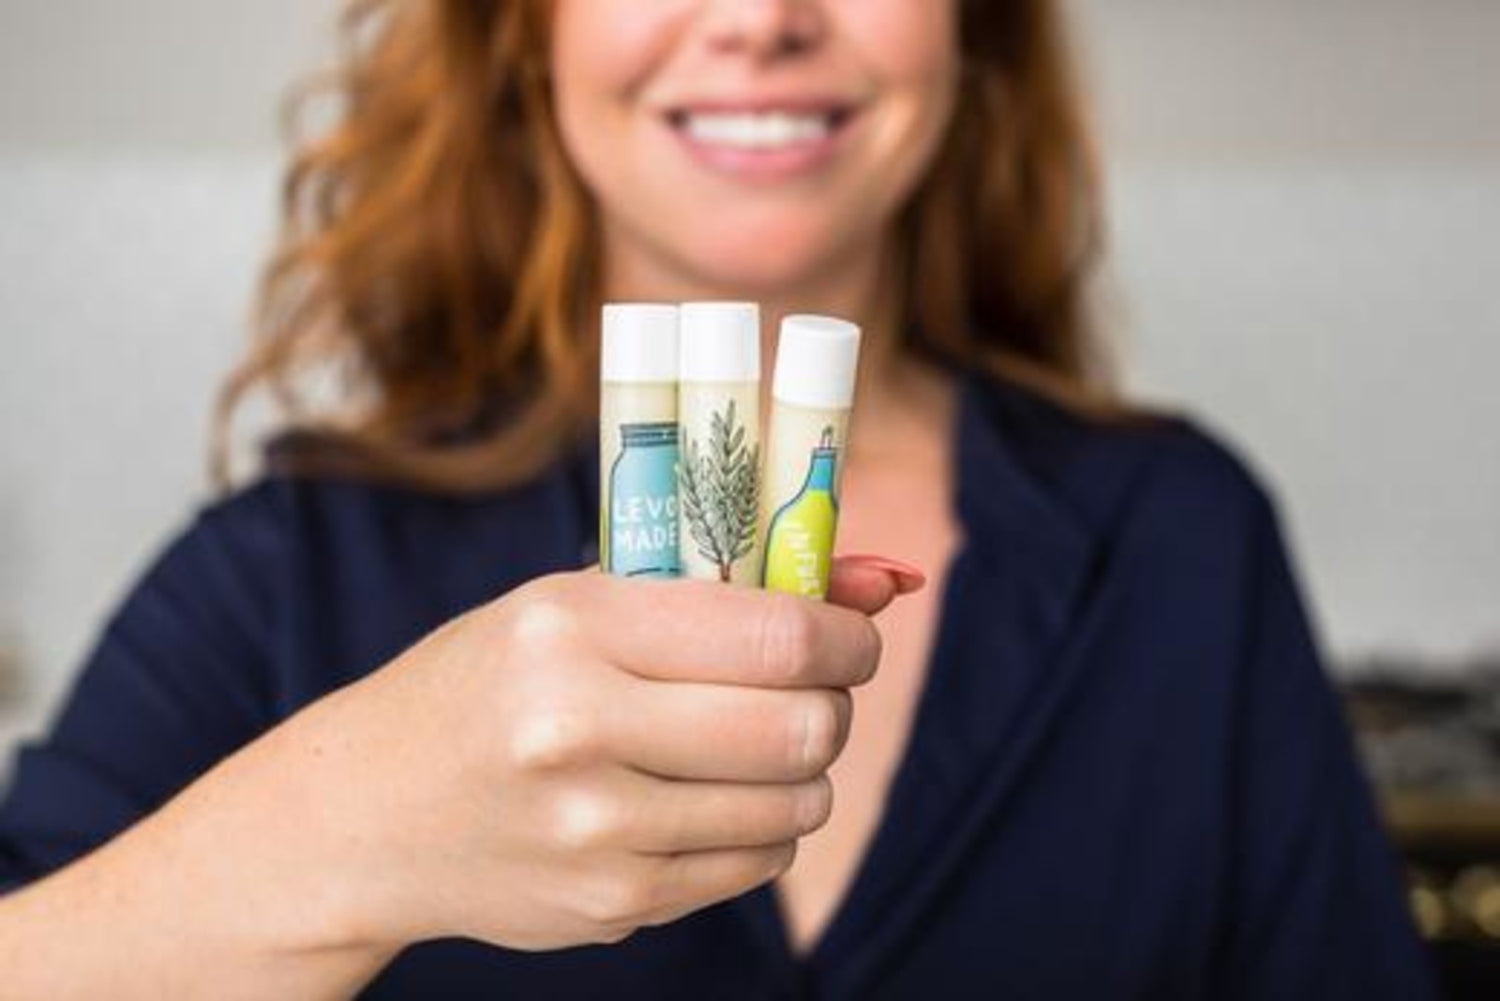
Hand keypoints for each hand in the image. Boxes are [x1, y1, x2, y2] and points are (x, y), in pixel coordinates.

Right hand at [277, 555, 919, 955]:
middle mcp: (579, 731)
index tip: (851, 634)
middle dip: (833, 703)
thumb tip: (888, 579)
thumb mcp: (579, 605)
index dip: (845, 635)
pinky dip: (764, 823)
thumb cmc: (486, 685)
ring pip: (797, 802)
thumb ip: (728, 590)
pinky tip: (708, 797)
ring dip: (804, 768)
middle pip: (801, 726)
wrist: (368, 814)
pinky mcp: (613, 905)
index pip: (775, 638)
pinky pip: (759, 861)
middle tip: (812, 689)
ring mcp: (597, 832)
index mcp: (571, 629)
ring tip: (752, 743)